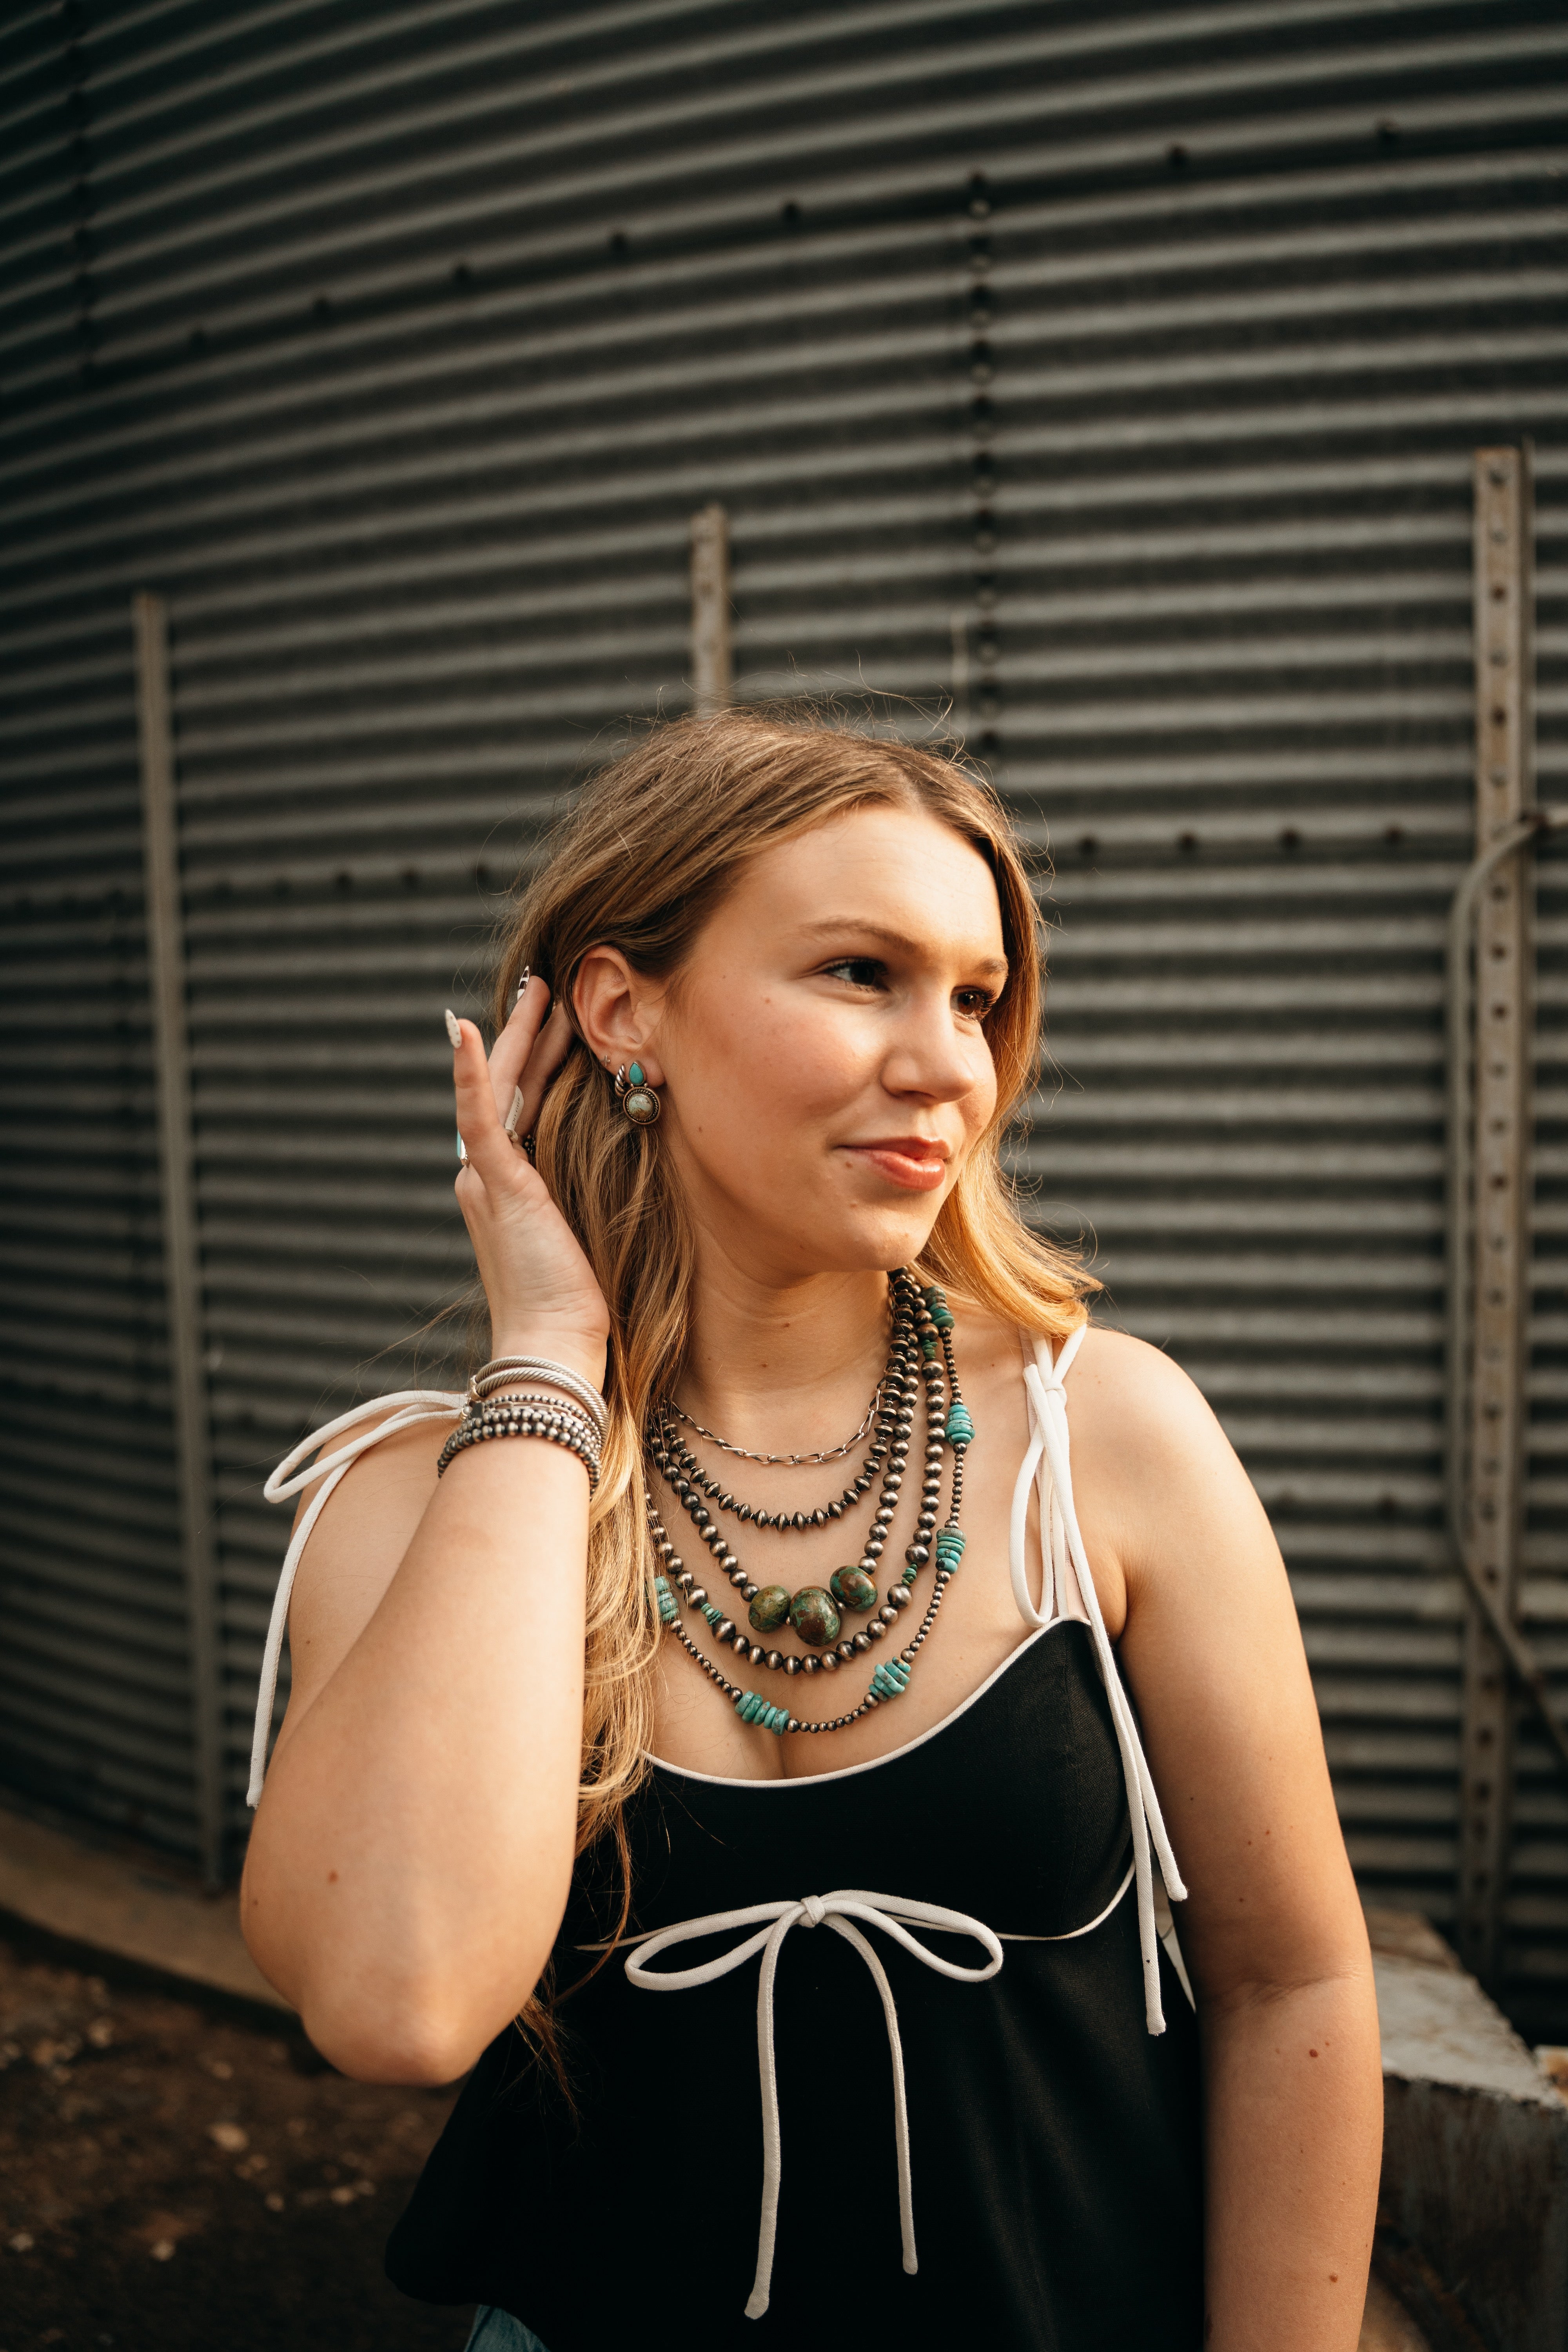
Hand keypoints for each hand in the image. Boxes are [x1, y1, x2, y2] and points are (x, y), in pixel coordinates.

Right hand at [449, 980, 609, 1385]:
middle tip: (549, 984)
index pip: (523, 1106)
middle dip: (528, 1034)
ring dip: (516, 1035)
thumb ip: (589, 1194)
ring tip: (539, 988)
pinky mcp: (497, 1185)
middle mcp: (489, 1177)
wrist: (556, 1346)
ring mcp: (488, 1179)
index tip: (560, 1019)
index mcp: (510, 1187)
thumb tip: (621, 1162)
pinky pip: (479, 1117)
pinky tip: (466, 1030)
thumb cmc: (580, 1306)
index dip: (537, 1059)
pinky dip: (470, 1073)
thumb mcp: (589, 1234)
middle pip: (510, 1087)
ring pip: (500, 1089)